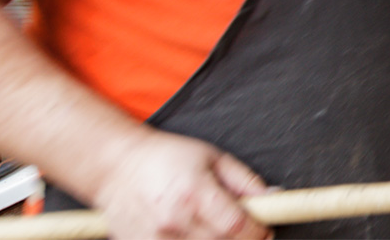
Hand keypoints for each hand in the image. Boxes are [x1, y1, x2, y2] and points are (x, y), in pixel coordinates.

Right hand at [92, 130, 270, 239]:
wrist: (117, 167)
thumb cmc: (166, 157)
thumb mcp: (213, 158)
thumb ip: (245, 182)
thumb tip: (273, 198)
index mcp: (195, 193)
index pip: (237, 226)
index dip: (258, 232)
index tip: (265, 229)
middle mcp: (174, 220)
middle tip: (246, 231)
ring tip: (216, 229)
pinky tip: (195, 235)